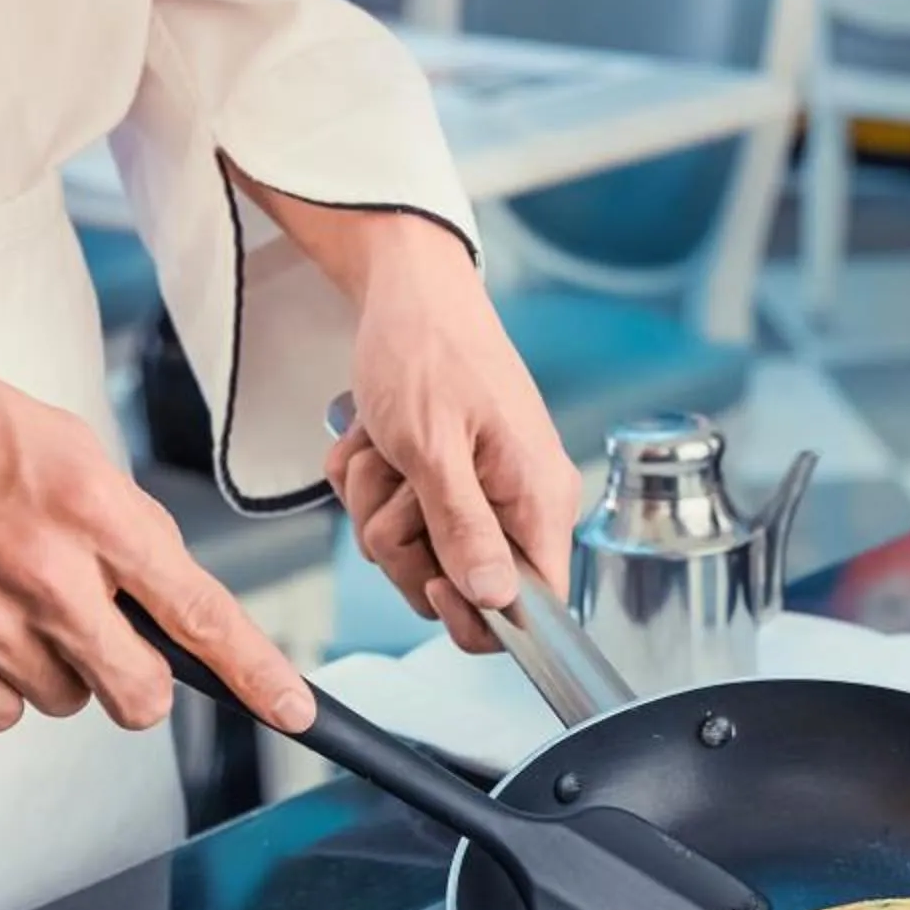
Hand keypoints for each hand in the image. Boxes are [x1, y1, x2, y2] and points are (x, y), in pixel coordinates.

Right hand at [0, 328, 313, 732]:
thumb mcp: (62, 443)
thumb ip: (117, 525)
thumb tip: (156, 593)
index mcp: (94, 511)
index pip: (202, 615)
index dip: (257, 673)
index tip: (292, 708)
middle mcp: (47, 576)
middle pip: (138, 693)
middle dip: (138, 681)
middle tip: (109, 640)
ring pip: (64, 702)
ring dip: (56, 670)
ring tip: (6, 596)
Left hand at [323, 239, 574, 654]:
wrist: (408, 295)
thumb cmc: (426, 354)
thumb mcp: (432, 445)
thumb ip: (463, 527)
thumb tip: (498, 600)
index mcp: (539, 499)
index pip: (537, 608)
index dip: (478, 614)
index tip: (431, 579)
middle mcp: (521, 504)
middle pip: (459, 588)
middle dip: (402, 542)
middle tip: (398, 481)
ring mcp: (483, 493)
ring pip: (413, 552)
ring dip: (376, 502)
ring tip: (386, 444)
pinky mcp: (448, 482)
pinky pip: (391, 517)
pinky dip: (370, 480)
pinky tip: (378, 438)